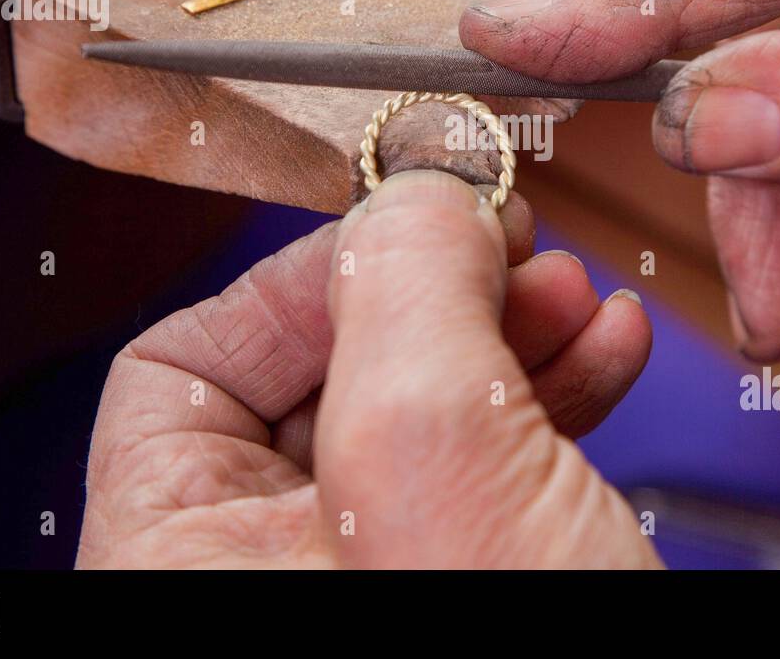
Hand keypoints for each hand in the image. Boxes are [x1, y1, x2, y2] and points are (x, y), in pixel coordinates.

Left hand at [78, 171, 658, 567]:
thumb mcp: (435, 466)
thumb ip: (407, 298)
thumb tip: (417, 196)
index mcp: (186, 570)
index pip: (179, 372)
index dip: (297, 278)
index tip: (403, 232)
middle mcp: (269, 582)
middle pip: (320, 377)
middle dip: (429, 293)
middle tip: (504, 245)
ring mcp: (374, 582)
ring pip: (419, 410)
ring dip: (504, 331)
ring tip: (573, 298)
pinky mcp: (469, 579)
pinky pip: (487, 462)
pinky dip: (545, 391)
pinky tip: (601, 353)